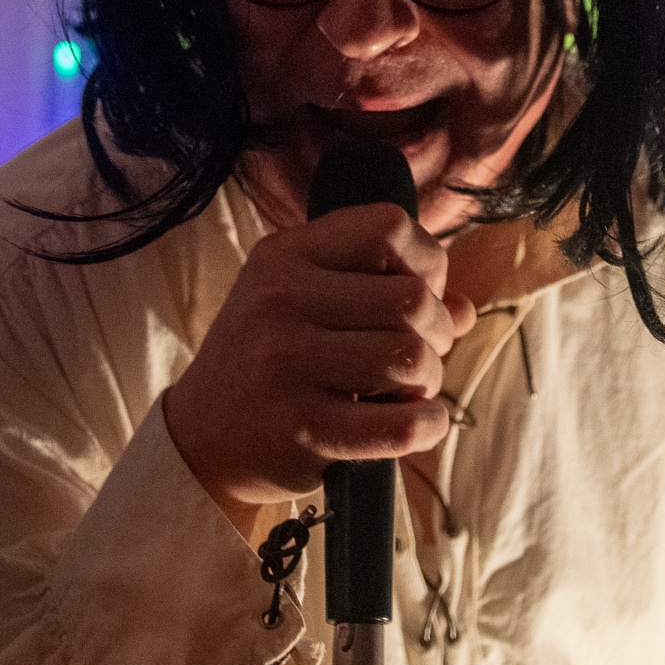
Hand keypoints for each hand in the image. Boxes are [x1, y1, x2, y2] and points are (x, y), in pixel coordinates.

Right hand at [162, 203, 477, 519]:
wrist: (201, 438)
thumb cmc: (271, 360)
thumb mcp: (306, 302)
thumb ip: (381, 290)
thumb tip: (463, 309)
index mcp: (285, 255)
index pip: (389, 226)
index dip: (427, 260)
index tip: (418, 293)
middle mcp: (281, 300)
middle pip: (412, 298)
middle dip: (435, 331)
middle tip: (417, 355)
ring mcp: (287, 364)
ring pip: (411, 357)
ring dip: (429, 379)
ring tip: (408, 389)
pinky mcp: (302, 429)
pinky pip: (402, 425)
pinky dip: (428, 425)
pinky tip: (418, 423)